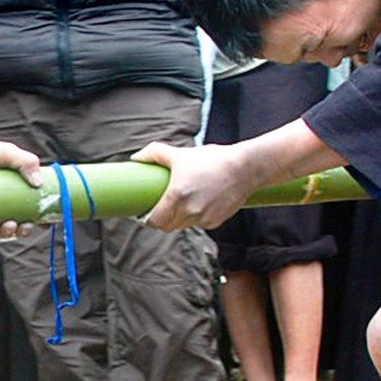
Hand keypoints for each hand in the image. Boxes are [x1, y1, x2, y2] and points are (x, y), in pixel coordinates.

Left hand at [136, 139, 255, 231]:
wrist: (245, 167)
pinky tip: (200, 202)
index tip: (143, 214)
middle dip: (162, 219)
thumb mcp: (180, 154)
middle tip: (159, 207)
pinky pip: (199, 223)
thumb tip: (136, 157)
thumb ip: (154, 154)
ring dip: (178, 218)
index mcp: (177, 196)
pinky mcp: (216, 222)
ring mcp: (204, 219)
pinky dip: (195, 217)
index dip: (147, 219)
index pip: (155, 221)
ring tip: (181, 202)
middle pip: (167, 226)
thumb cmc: (212, 159)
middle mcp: (190, 211)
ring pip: (183, 225)